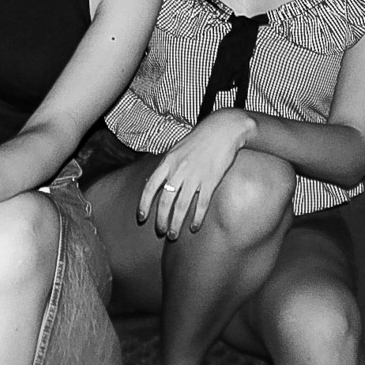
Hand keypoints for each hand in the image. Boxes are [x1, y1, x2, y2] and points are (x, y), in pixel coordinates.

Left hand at [139, 108, 256, 238]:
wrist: (222, 130)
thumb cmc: (199, 140)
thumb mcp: (176, 149)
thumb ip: (165, 166)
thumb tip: (152, 181)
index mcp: (167, 162)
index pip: (150, 187)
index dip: (144, 204)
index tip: (142, 218)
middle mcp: (178, 170)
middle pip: (165, 201)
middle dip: (161, 219)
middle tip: (161, 231)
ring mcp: (194, 176)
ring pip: (181, 206)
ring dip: (176, 223)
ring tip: (173, 235)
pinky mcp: (210, 181)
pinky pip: (201, 205)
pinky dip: (197, 218)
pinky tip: (194, 227)